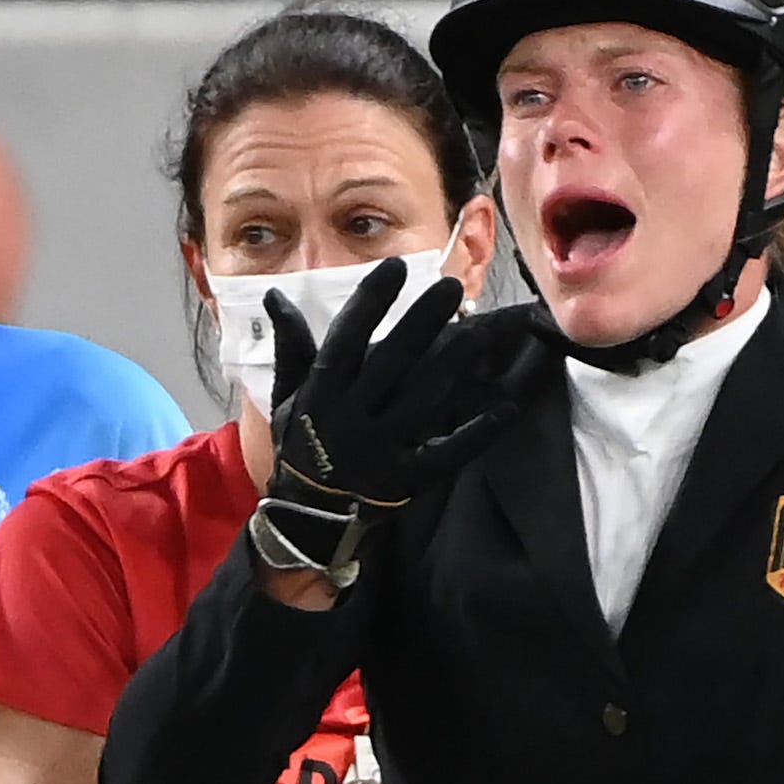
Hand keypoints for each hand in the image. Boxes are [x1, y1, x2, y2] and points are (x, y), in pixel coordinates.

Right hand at [254, 259, 543, 583]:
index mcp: (320, 393)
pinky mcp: (406, 478)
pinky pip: (445, 453)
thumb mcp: (288, 395)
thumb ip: (291, 346)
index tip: (396, 267)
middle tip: (450, 289)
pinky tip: (505, 409)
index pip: (346, 338)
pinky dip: (475, 433)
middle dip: (420, 323)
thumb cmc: (301, 444)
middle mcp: (349, 418)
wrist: (306, 516)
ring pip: (420, 400)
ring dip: (450, 365)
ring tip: (477, 332)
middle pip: (390, 363)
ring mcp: (379, 450)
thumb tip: (278, 295)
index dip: (370, 302)